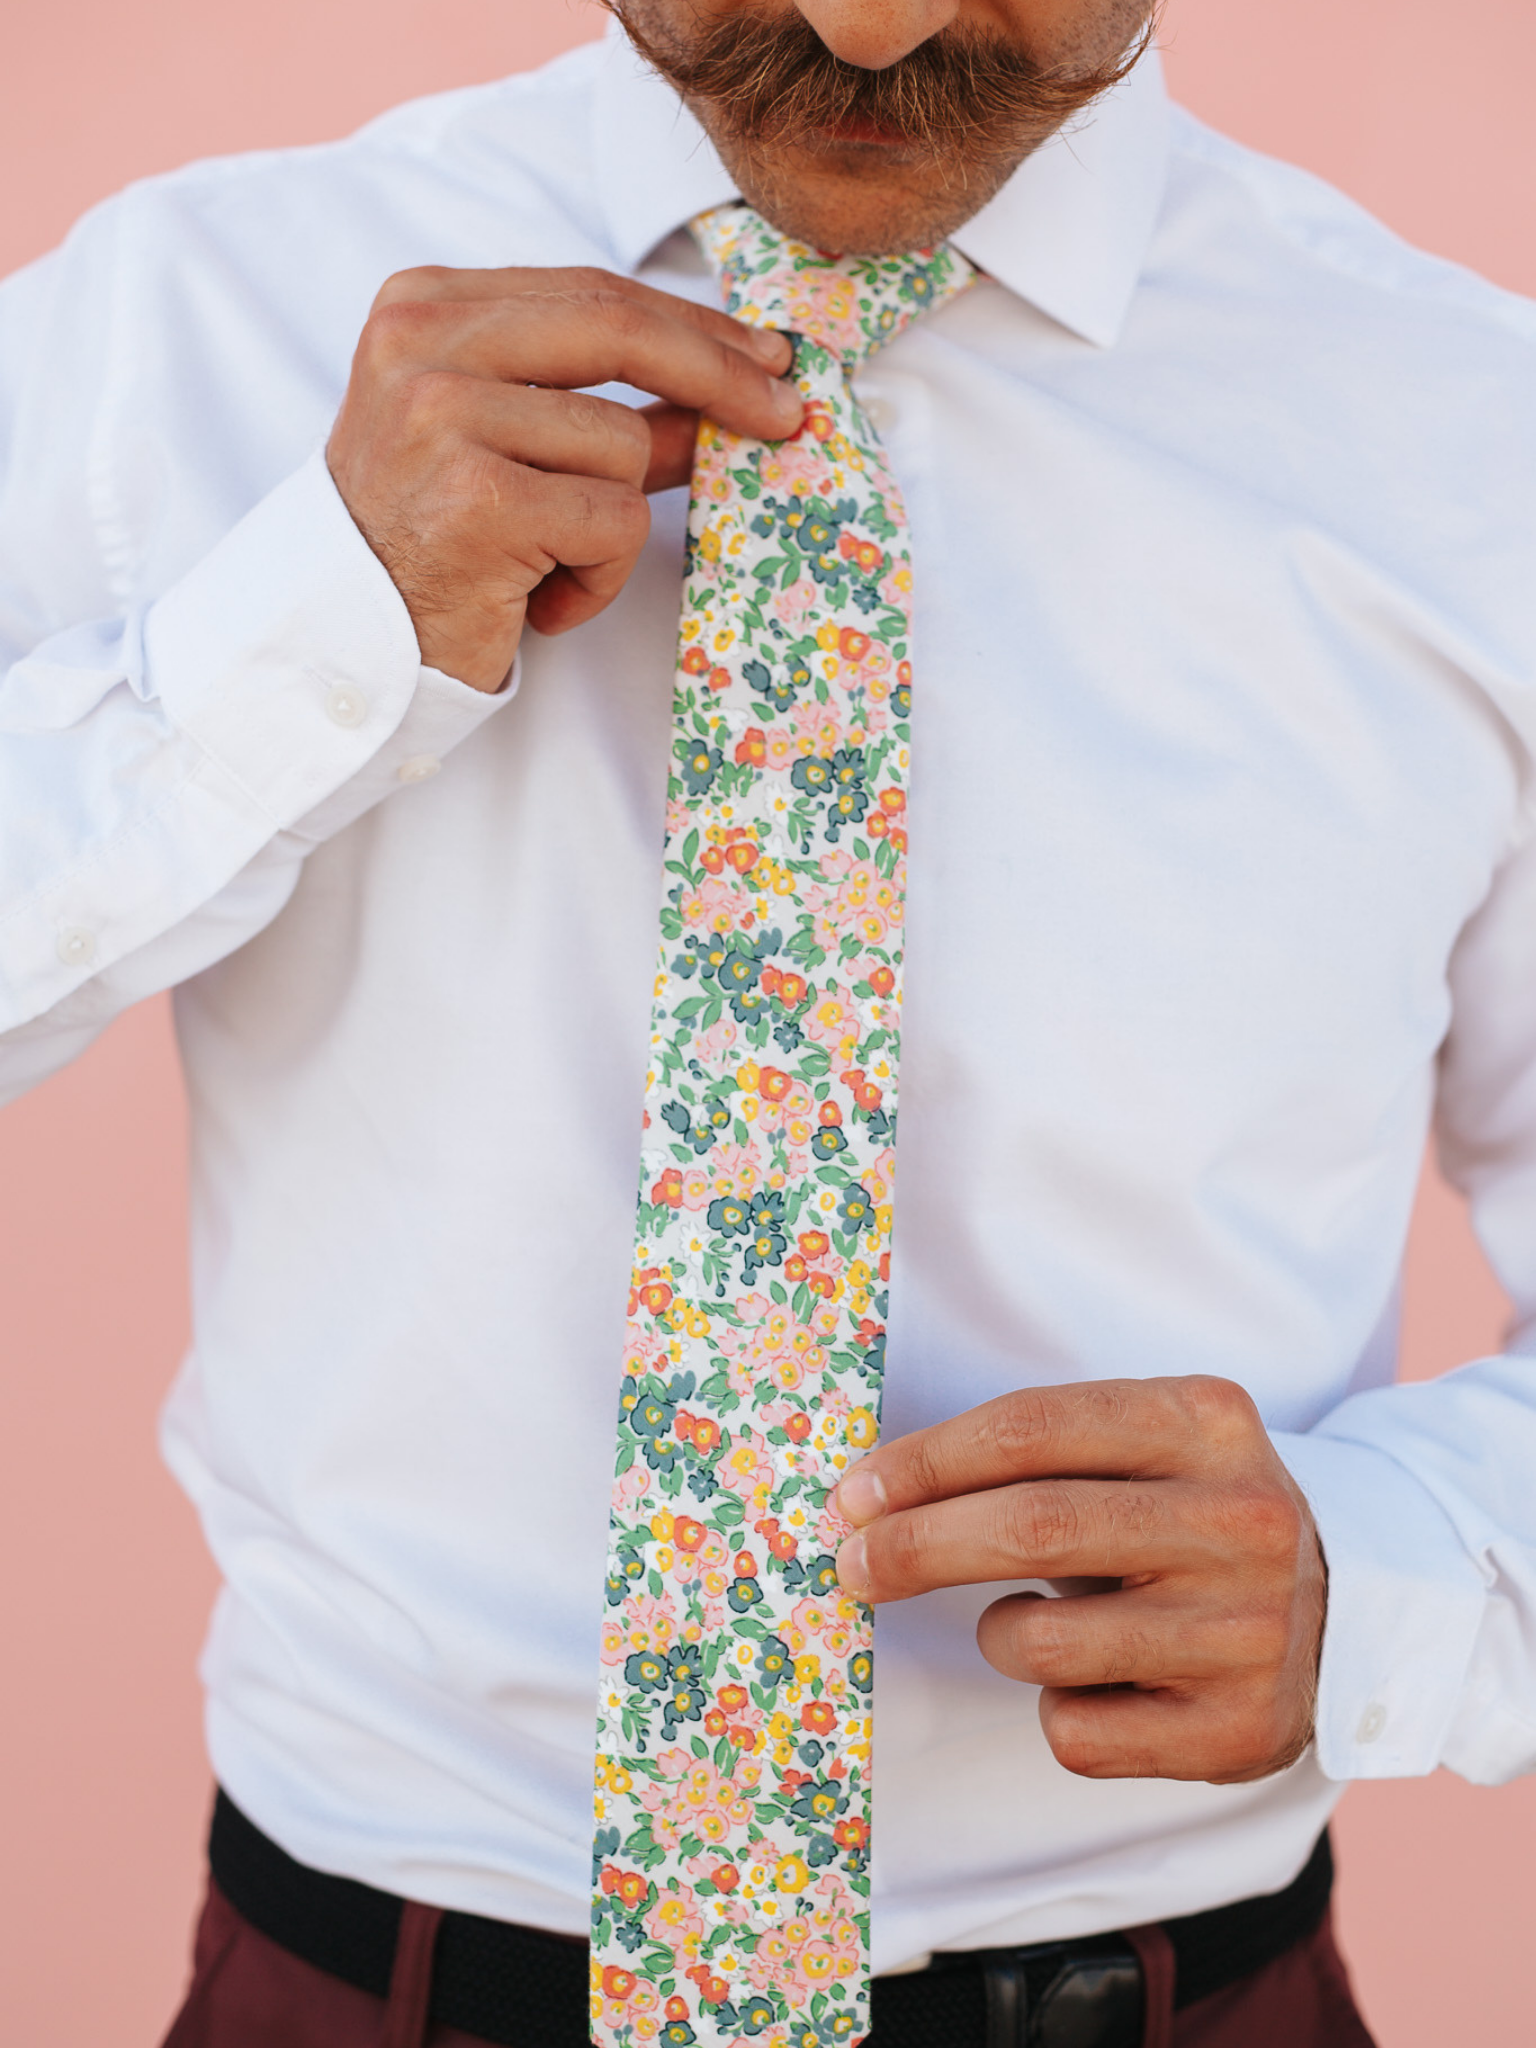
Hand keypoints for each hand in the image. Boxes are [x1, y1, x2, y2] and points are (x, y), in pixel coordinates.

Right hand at [327, 267, 801, 691]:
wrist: (339, 644)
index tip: (765, 356)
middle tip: (786, 415)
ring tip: (548, 566)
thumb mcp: (505, 445)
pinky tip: (539, 600)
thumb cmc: (427, 544)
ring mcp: (442, 418)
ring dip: (611, 524)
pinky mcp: (478, 501)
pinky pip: (612, 522)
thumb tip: (729, 392)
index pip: (592, 292)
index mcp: (424, 306)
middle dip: (721, 375)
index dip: (695, 326)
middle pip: (620, 330)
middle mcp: (422, 346)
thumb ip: (598, 406)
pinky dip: (596, 578)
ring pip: (623, 445)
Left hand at [834, 1377, 1326, 1783]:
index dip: (925, 1463)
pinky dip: (1057, 1709)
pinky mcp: (1240, 1729)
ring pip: (1042, 1641)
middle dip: (913, 1546)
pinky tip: (1105, 1682)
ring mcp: (1249, 1630)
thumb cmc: (1189, 1514)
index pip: (1034, 1429)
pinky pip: (1077, 1732)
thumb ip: (1034, 1455)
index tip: (855, 1495)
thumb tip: (869, 1500)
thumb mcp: (1145, 1445)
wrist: (1346, 1610)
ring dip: (999, 1634)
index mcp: (1207, 1419)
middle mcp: (1241, 1518)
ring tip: (1039, 1622)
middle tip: (850, 1563)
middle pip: (1033, 1527)